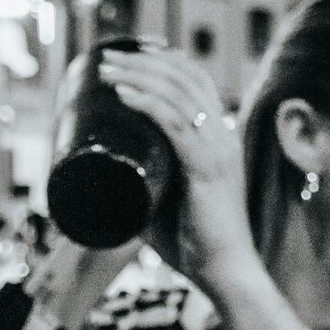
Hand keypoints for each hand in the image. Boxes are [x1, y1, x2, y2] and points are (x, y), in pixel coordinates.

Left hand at [98, 45, 258, 292]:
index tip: (129, 55)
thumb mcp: (165, 206)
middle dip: (143, 61)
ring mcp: (218, 150)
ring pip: (178, 94)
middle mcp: (223, 137)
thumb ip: (143, 189)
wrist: (226, 274)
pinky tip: (124, 94)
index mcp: (220, 139)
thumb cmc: (196, 246)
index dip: (164, 60)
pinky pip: (176, 124)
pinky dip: (148, 103)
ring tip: (107, 70)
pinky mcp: (208, 168)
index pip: (197, 82)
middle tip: (107, 59)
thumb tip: (103, 185)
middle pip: (185, 78)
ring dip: (139, 75)